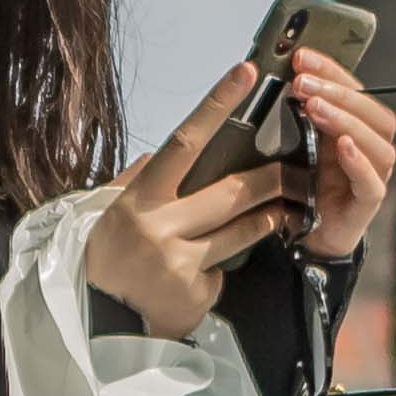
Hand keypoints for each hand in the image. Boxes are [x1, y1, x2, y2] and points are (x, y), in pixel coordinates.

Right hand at [81, 56, 314, 335]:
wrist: (97, 320)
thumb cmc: (107, 258)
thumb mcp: (112, 211)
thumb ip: (138, 181)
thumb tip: (159, 154)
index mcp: (139, 197)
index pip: (184, 142)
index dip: (216, 106)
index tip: (246, 75)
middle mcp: (158, 225)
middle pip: (231, 191)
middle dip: (271, 179)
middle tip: (298, 169)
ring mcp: (178, 259)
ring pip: (242, 230)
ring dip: (271, 218)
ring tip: (287, 212)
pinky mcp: (195, 289)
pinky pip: (226, 269)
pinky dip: (226, 267)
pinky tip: (212, 272)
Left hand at [288, 48, 395, 260]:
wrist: (304, 235)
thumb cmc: (300, 185)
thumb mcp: (294, 143)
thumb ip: (294, 114)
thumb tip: (271, 74)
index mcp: (353, 128)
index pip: (353, 89)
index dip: (331, 70)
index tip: (302, 56)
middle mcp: (369, 148)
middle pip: (370, 112)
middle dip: (337, 92)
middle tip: (303, 83)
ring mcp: (372, 175)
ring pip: (376, 143)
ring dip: (346, 120)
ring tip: (315, 107)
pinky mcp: (367, 204)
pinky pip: (371, 182)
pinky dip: (358, 162)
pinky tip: (342, 145)